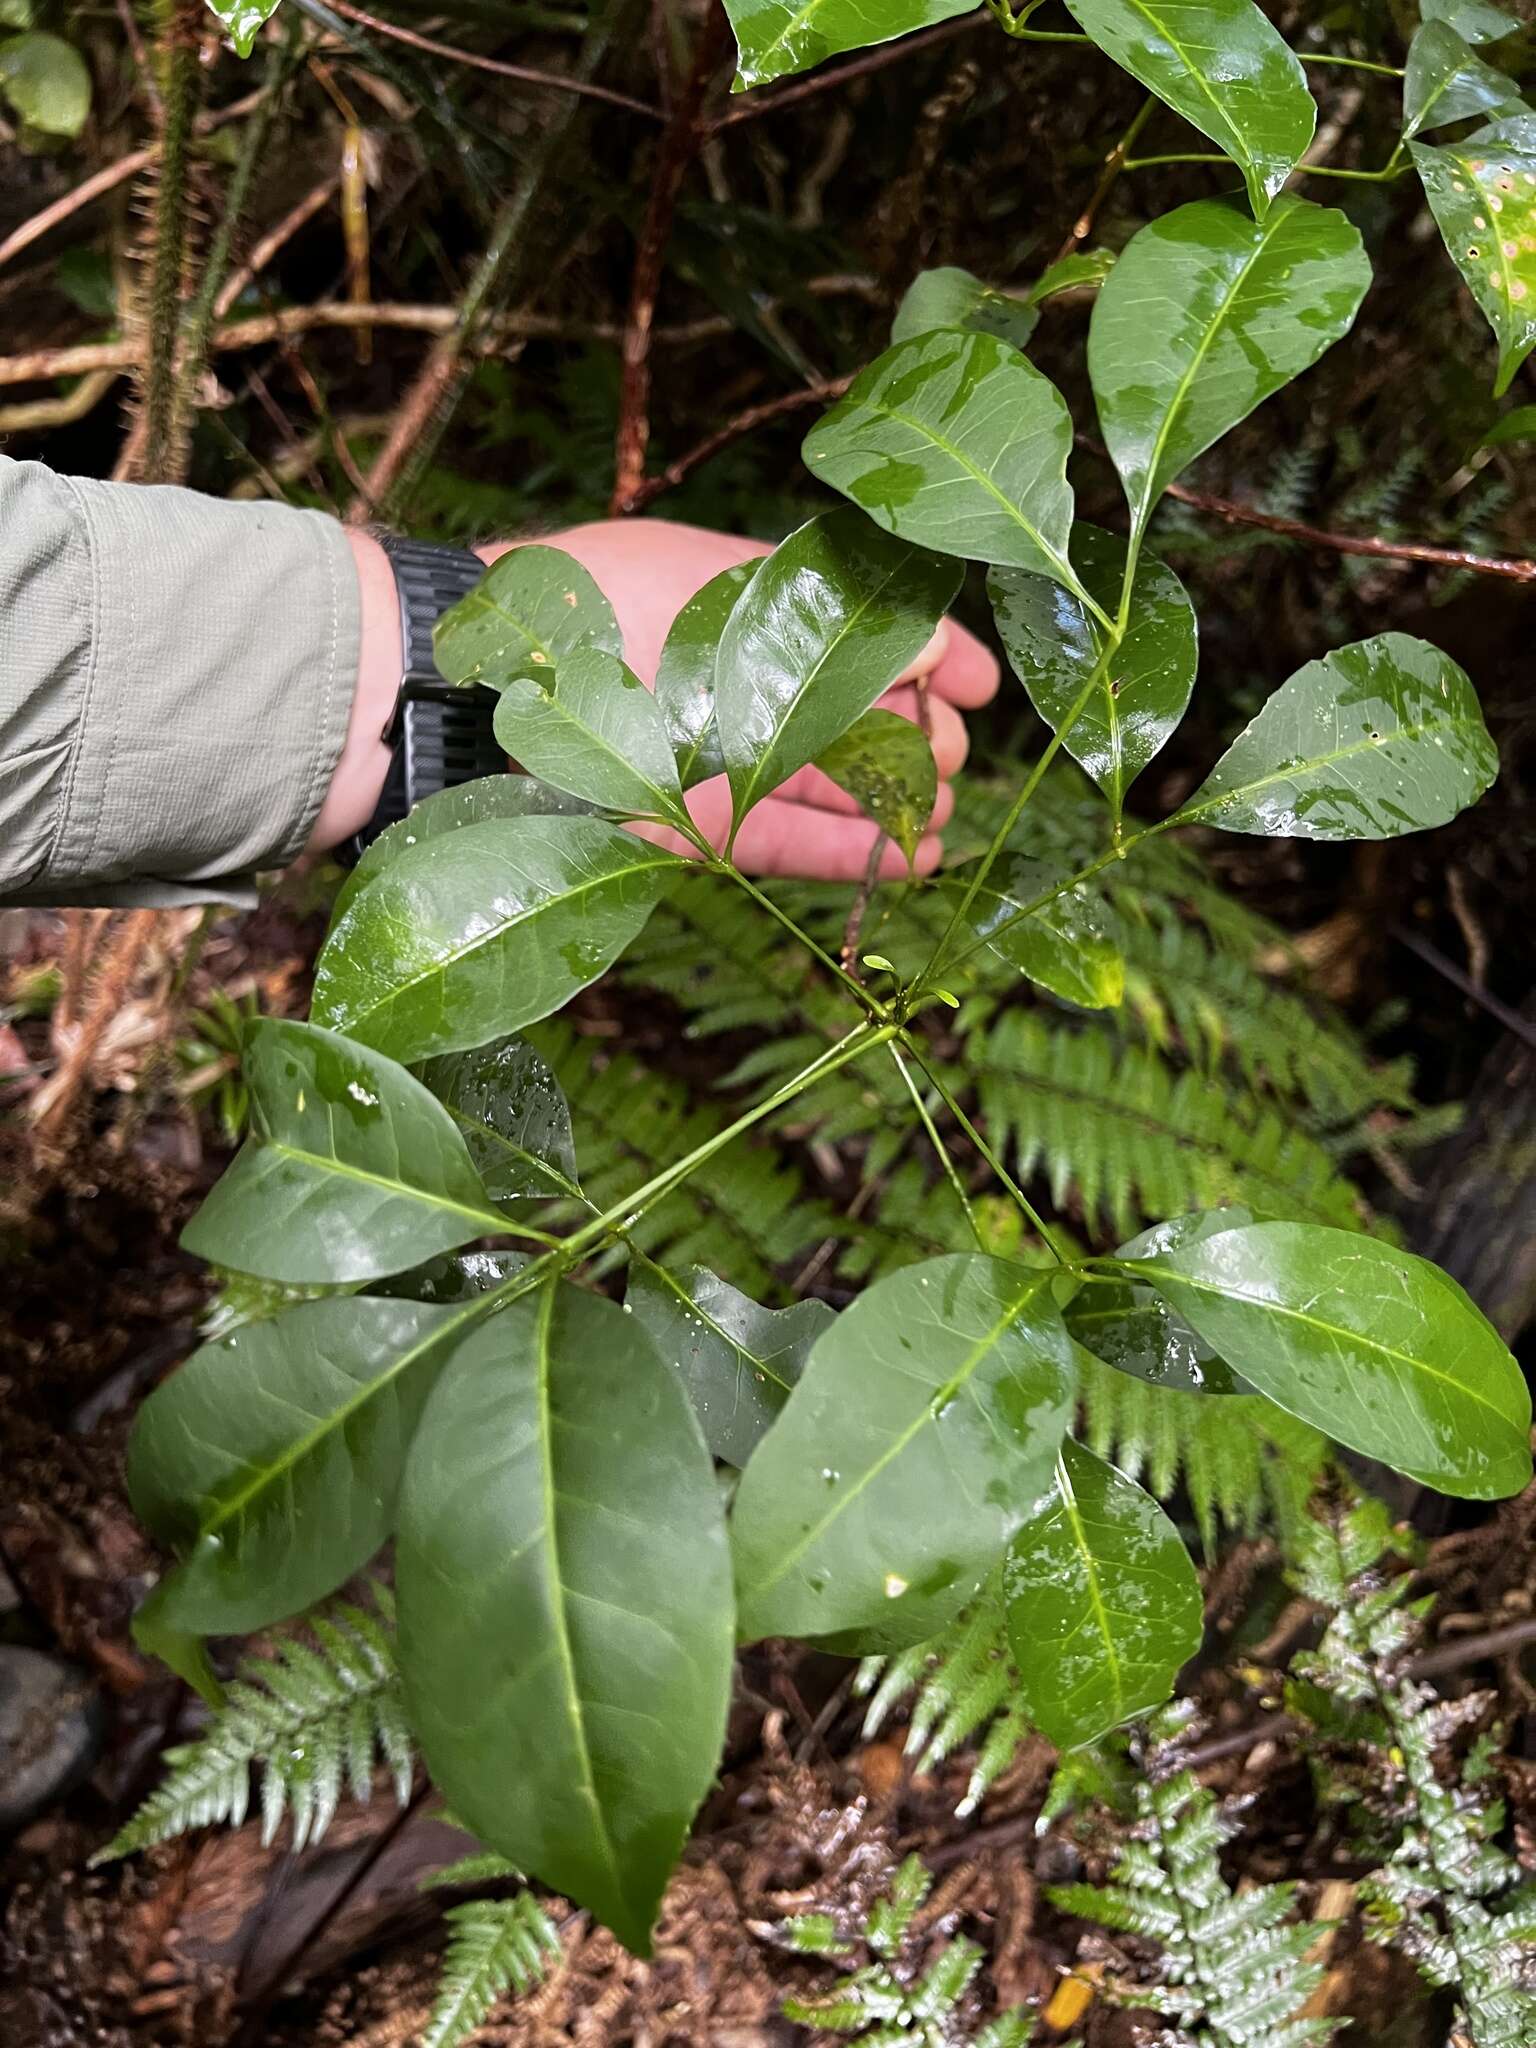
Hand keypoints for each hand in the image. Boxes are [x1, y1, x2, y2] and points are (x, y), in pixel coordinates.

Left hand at [484, 520, 999, 881]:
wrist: (488, 687)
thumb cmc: (593, 606)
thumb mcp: (721, 585)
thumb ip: (826, 607)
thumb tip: (927, 639)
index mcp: (753, 613)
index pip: (864, 634)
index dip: (932, 657)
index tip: (983, 684)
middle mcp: (743, 690)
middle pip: (858, 720)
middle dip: (922, 739)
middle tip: (952, 753)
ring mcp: (723, 765)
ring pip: (832, 791)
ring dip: (897, 806)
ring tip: (942, 818)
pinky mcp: (699, 833)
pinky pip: (792, 847)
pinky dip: (852, 856)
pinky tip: (912, 857)